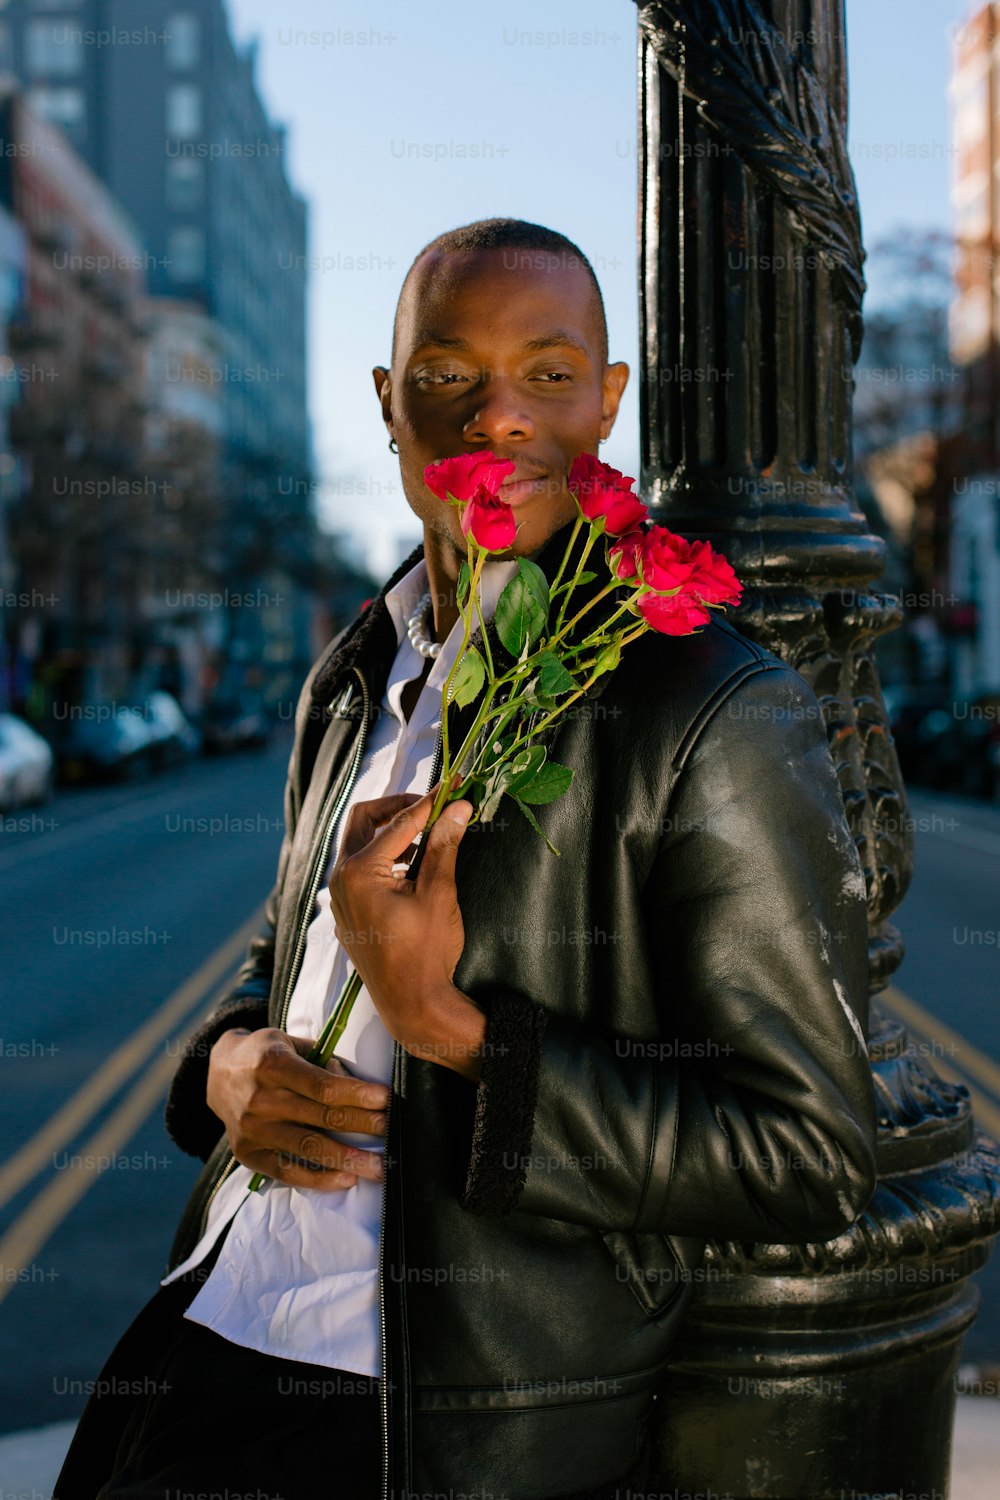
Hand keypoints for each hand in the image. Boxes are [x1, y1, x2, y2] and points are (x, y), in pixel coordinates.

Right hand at [206, 1027, 389, 1188]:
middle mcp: (259, 1098)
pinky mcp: (247, 1154)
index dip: (355, 1094)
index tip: (385, 1099)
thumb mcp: (290, 1043)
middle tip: (392, 1131)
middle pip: (320, 1117)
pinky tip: (346, 1179)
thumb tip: (358, 1084)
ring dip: (348, 1159)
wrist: (217, 1075)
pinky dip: (318, 1178)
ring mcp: (252, 1129)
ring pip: (309, 1148)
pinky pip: (287, 1171)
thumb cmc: (266, 1054)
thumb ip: (322, 1061)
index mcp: (272, 1064)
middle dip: (362, 1125)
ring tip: (379, 1168)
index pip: (321, 1085)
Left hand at [328, 785, 486, 1079]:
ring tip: (429, 833)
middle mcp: (339, 879)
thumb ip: (443, 845)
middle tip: (433, 804)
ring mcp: (339, 896)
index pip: (399, 822)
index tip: (454, 784)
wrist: (411, 1004)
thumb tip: (459, 807)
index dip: (430, 801)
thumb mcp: (438, 894)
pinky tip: (413, 863)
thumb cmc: (425, 952)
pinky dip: (384, 855)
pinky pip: (359, 868)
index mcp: (358, 872)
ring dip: (391, 831)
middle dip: (399, 807)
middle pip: (363, 820)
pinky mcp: (347, 910)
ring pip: (359, 843)